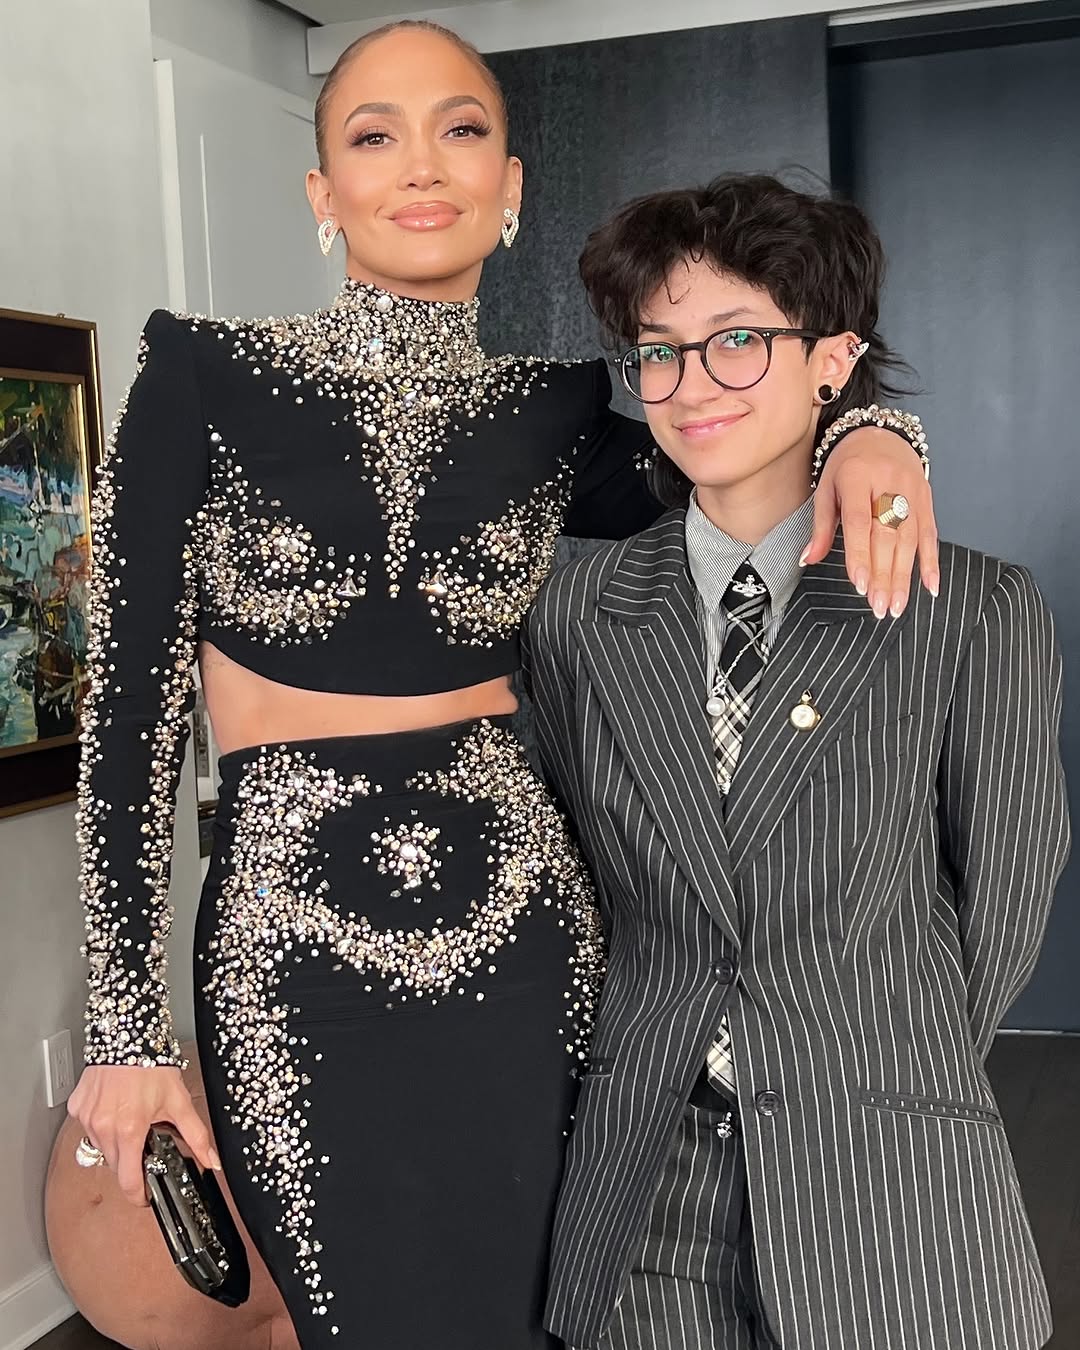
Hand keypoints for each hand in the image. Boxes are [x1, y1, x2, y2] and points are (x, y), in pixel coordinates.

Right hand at [68, 1064, 220, 1206]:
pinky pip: (89, 1127)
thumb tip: (210, 1160)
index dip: (138, 1195)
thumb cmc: (152, 1065)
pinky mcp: (78, 1108)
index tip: (144, 1196)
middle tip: (143, 1140)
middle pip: (115, 1164)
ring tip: (131, 1117)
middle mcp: (104, 1127)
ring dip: (116, 1141)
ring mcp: (88, 1118)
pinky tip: (115, 1107)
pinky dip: (102, 1123)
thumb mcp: (179, 1101)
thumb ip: (196, 1135)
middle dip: (130, 1159)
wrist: (128, 1035)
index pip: (128, 1181)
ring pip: (101, 1147)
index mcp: (129, 1130)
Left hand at [805, 426, 938, 617]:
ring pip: (909, 539)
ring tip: (895, 605)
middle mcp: (888, 483)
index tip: (860, 584)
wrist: (879, 433)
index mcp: (857, 478)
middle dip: (883, 576)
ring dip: (903, 576)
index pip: (859, 522)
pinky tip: (929, 586)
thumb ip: (820, 527)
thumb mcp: (826, 488)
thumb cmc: (847, 465)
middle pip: (887, 536)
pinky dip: (931, 562)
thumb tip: (807, 559)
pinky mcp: (926, 498)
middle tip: (878, 607)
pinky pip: (930, 533)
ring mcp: (911, 491)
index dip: (860, 555)